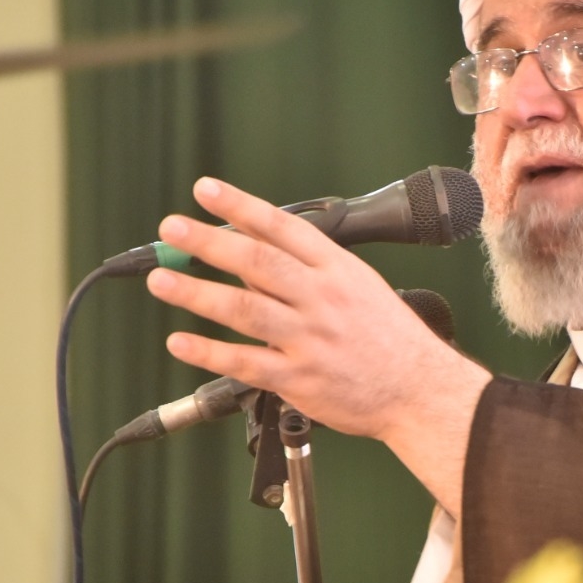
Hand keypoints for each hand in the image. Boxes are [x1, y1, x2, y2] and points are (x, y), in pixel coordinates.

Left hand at [145, 177, 490, 515]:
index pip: (283, 228)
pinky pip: (244, 362)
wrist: (420, 392)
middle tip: (172, 229)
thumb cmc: (392, 341)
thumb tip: (250, 264)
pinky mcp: (299, 379)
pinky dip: (208, 352)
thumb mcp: (361, 290)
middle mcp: (322, 300)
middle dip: (208, 242)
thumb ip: (308, 275)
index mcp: (338, 271)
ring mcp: (309, 339)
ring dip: (196, 292)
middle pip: (257, 262)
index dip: (241, 206)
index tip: (206, 190)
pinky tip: (181, 342)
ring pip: (243, 309)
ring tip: (162, 280)